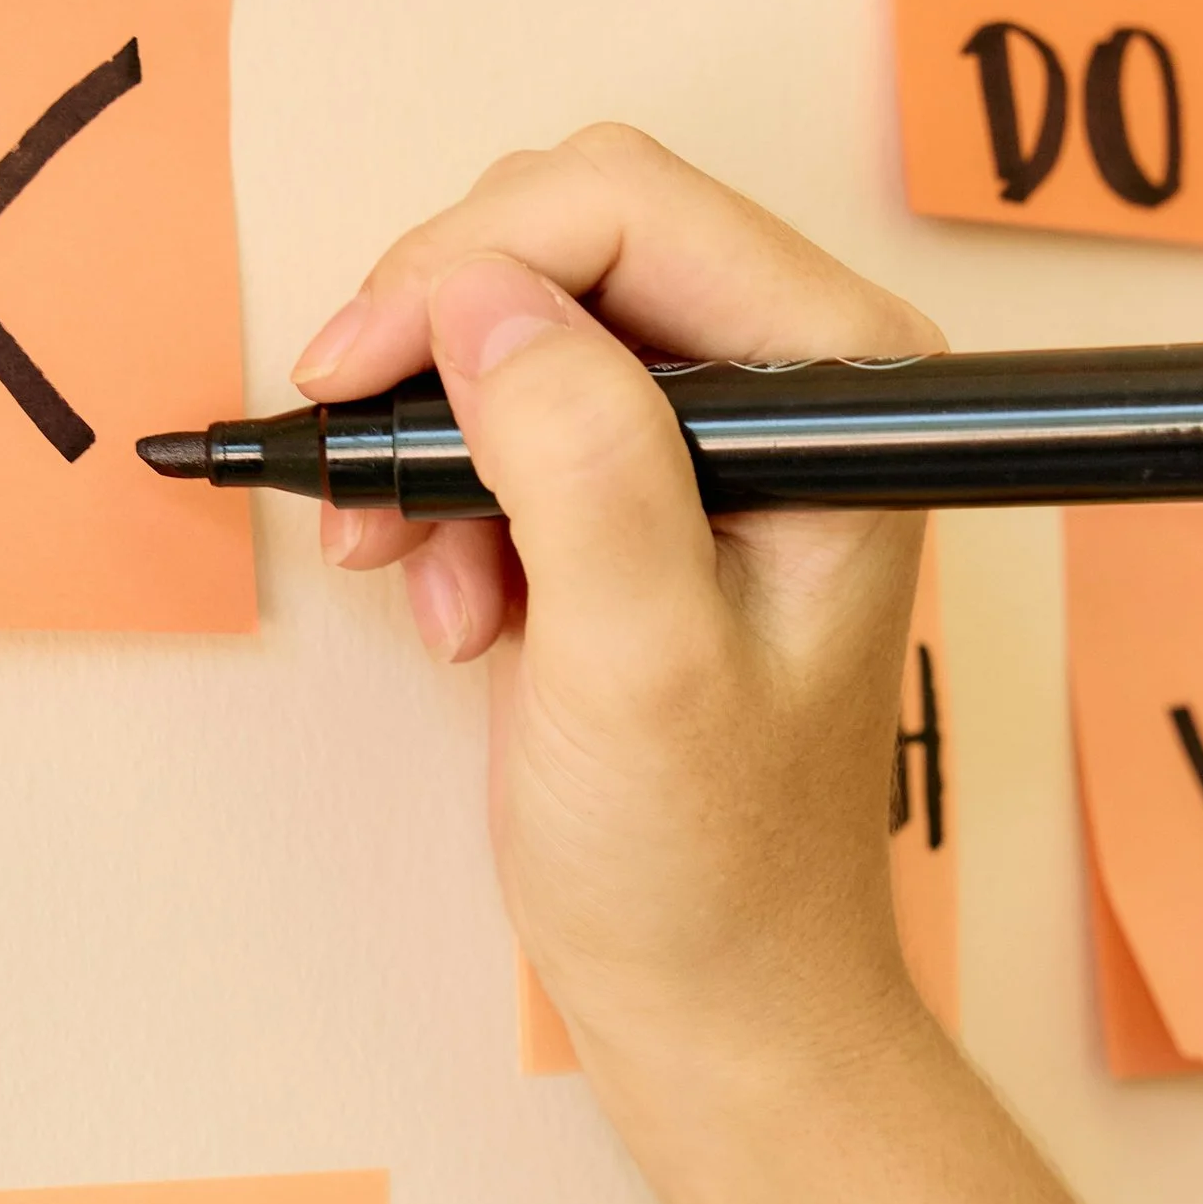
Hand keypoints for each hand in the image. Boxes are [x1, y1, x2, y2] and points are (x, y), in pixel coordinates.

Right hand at [291, 125, 944, 1084]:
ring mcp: (713, 435)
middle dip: (439, 339)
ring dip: (428, 427)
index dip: (470, 267)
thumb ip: (578, 464)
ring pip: (517, 315)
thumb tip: (484, 303)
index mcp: (845, 388)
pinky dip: (440, 488)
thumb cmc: (710, 864)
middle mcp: (796, 384)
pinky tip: (449, 600)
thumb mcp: (636, 664)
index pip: (630, 208)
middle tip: (360, 460)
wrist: (714, 995)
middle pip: (566, 235)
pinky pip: (503, 409)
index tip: (357, 373)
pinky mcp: (638, 491)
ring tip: (410, 568)